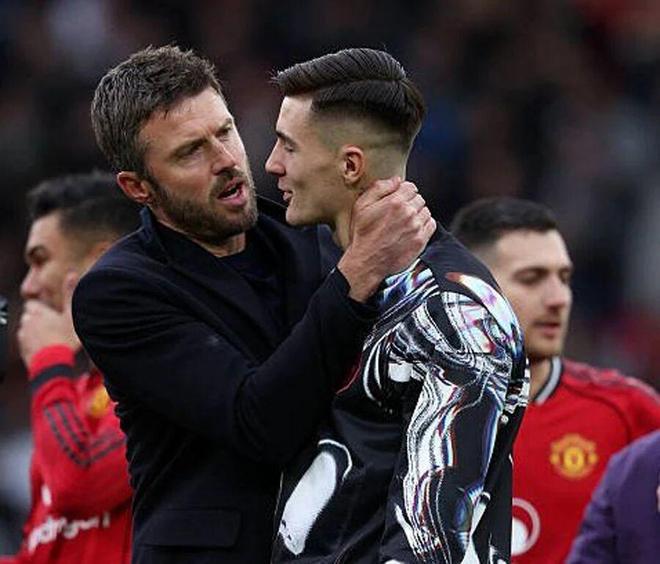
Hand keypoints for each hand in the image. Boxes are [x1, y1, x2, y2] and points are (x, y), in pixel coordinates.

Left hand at [17, 272, 80, 368]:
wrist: (52, 364)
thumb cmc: (64, 339)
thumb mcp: (72, 314)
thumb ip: (70, 293)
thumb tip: (71, 273)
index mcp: (37, 312)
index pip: (32, 304)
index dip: (41, 308)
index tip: (51, 313)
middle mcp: (26, 322)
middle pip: (29, 317)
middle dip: (38, 319)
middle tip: (54, 326)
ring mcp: (23, 337)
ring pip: (27, 330)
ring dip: (35, 331)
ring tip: (51, 338)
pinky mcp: (22, 350)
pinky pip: (27, 343)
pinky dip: (33, 343)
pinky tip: (46, 348)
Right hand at [338, 177, 434, 301]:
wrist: (367, 261)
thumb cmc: (362, 235)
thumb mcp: (361, 206)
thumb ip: (379, 188)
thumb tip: (396, 180)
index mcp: (394, 202)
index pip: (410, 187)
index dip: (403, 192)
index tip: (398, 199)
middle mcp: (408, 213)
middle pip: (419, 198)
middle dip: (410, 203)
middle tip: (398, 213)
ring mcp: (416, 227)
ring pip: (425, 211)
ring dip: (417, 214)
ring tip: (404, 222)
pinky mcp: (421, 240)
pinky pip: (431, 225)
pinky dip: (424, 225)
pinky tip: (412, 229)